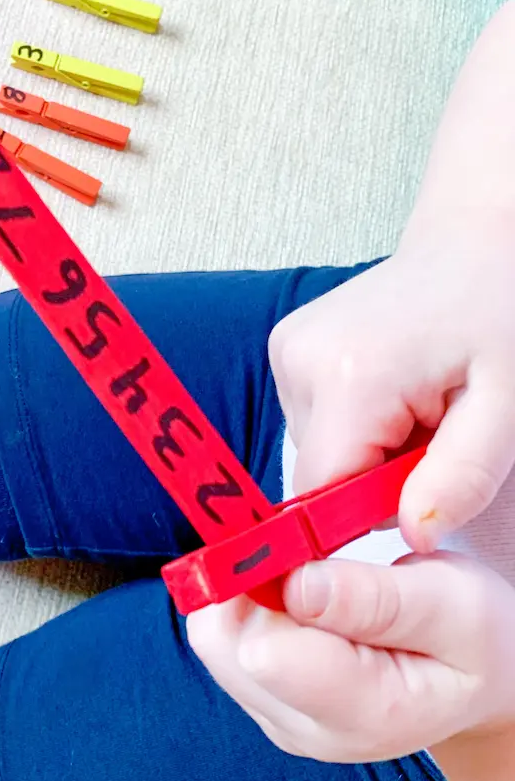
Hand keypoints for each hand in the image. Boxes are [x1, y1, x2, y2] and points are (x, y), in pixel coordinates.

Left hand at [187, 552, 514, 763]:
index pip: (266, 653)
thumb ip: (377, 600)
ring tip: (311, 575)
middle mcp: (306, 730)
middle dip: (250, 578)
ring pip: (214, 637)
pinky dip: (246, 602)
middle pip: (225, 641)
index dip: (266, 581)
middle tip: (307, 551)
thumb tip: (296, 585)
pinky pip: (223, 640)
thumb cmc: (475, 640)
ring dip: (246, 588)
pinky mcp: (261, 700)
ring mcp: (277, 718)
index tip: (298, 543)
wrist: (477, 682)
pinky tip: (297, 594)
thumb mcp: (455, 607)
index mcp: (364, 714)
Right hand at [269, 229, 514, 550]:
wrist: (474, 243)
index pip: (323, 495)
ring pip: (318, 450)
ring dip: (370, 447)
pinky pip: (316, 421)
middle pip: (321, 474)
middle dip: (379, 472)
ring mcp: (287, 349)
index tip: (420, 486)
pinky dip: (357, 422)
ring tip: (420, 402)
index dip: (369, 509)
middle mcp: (301, 361)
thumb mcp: (508, 405)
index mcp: (349, 377)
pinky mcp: (288, 347)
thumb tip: (414, 537)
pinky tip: (395, 388)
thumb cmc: (500, 309)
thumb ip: (462, 477)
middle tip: (437, 429)